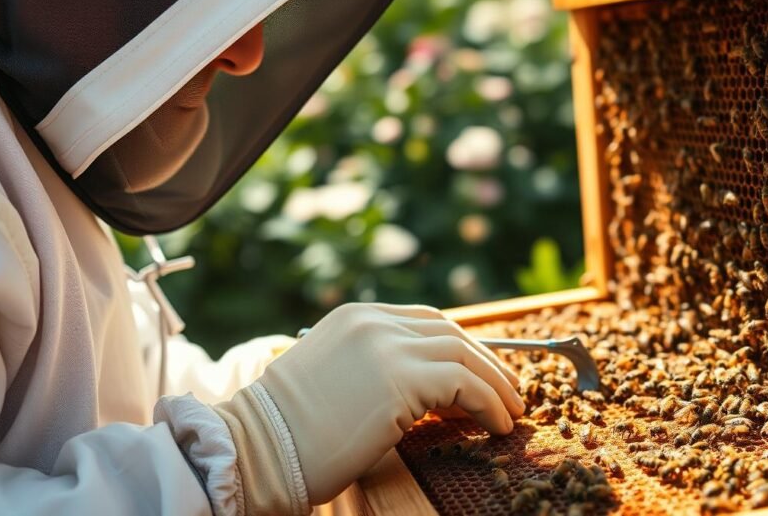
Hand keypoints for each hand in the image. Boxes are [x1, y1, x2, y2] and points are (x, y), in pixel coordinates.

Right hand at [215, 303, 523, 507]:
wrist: (255, 449)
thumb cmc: (287, 431)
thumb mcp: (333, 380)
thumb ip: (376, 371)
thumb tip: (428, 394)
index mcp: (356, 317)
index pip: (426, 322)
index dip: (461, 347)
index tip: (482, 372)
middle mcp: (374, 323)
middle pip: (450, 332)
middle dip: (487, 362)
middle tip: (510, 391)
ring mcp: (387, 347)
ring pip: (464, 355)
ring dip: (496, 385)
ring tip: (512, 412)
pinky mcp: (400, 381)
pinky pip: (465, 386)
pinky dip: (490, 404)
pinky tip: (498, 425)